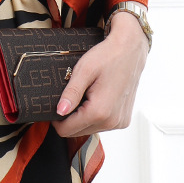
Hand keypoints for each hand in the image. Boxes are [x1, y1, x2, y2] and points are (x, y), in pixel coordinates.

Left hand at [52, 11, 148, 137]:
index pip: (67, 130)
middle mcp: (112, 122)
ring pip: (89, 129)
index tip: (54, 105)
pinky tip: (94, 98)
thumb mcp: (83, 71)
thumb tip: (59, 111)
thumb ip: (71, 93)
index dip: (55, 119)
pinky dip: (93, 115)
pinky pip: (101, 124)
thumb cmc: (107, 56)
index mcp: (100, 112)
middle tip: (69, 96)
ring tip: (84, 94)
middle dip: (69, 118)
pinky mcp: (124, 119)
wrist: (130, 50)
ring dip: (81, 116)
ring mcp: (120, 122)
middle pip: (77, 132)